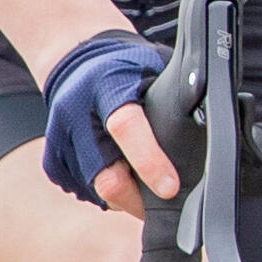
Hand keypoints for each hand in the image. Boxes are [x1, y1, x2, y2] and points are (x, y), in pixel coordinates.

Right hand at [41, 31, 181, 210]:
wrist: (76, 58)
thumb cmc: (127, 66)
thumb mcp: (154, 68)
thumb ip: (174, 98)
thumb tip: (210, 127)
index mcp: (107, 83)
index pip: (126, 127)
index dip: (150, 162)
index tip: (171, 188)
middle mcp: (76, 111)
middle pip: (106, 176)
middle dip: (139, 200)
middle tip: (164, 203)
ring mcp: (60, 138)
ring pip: (96, 190)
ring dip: (124, 197)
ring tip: (144, 184)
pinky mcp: (52, 159)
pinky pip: (82, 191)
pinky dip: (105, 193)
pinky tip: (120, 175)